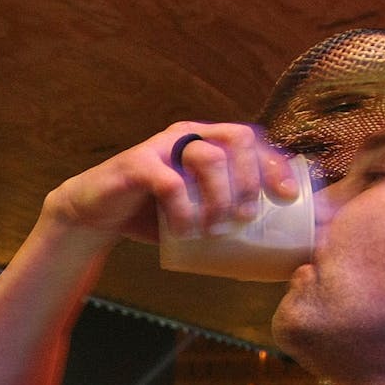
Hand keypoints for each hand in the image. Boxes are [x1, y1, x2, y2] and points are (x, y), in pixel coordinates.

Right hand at [46, 122, 297, 245]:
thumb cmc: (154, 216)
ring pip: (208, 157)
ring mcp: (162, 147)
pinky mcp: (137, 164)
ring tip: (214, 230)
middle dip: (250, 180)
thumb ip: (228, 218)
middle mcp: (190, 137)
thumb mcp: (197, 214)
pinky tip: (185, 232)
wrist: (97, 215)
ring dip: (219, 199)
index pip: (254, 141)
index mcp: (209, 143)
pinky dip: (185, 211)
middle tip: (244, 218)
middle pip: (238, 138)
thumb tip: (277, 247)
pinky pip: (170, 182)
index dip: (275, 165)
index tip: (286, 198)